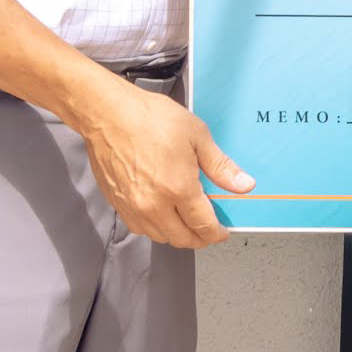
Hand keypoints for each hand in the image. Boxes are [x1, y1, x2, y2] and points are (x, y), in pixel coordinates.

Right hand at [69, 80, 254, 249]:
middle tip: (209, 229)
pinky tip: (163, 213)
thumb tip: (244, 185)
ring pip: (160, 237)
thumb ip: (221, 166)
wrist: (107, 113)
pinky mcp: (117, 203)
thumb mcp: (197, 136)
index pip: (203, 226)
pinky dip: (155, 227)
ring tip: (187, 220)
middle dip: (200, 238)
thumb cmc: (150, 118)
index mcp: (178, 189)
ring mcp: (132, 207)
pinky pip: (140, 228)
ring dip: (177, 234)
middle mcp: (154, 205)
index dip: (217, 233)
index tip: (222, 231)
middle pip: (182, 239)